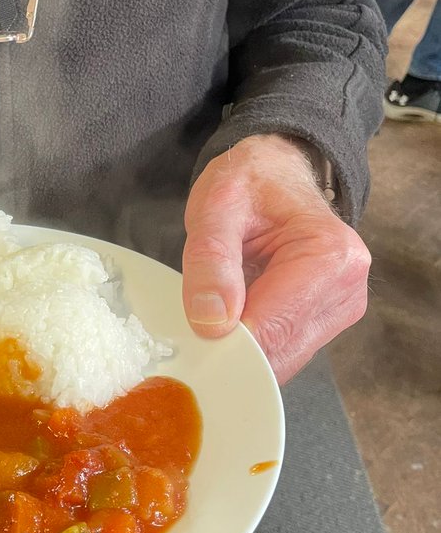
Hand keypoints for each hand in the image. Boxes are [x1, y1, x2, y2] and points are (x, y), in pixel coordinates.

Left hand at [182, 135, 370, 383]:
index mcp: (331, 256)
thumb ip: (212, 261)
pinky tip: (231, 317)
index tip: (185, 342)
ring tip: (212, 312)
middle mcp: (347, 289)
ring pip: (280, 360)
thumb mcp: (216, 206)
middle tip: (188, 329)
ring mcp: (340, 310)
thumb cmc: (249, 183)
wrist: (274, 172)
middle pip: (280, 353)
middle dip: (231, 350)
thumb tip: (212, 323)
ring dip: (240, 348)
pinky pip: (281, 351)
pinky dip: (251, 345)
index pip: (273, 329)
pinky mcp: (324, 321)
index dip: (224, 343)